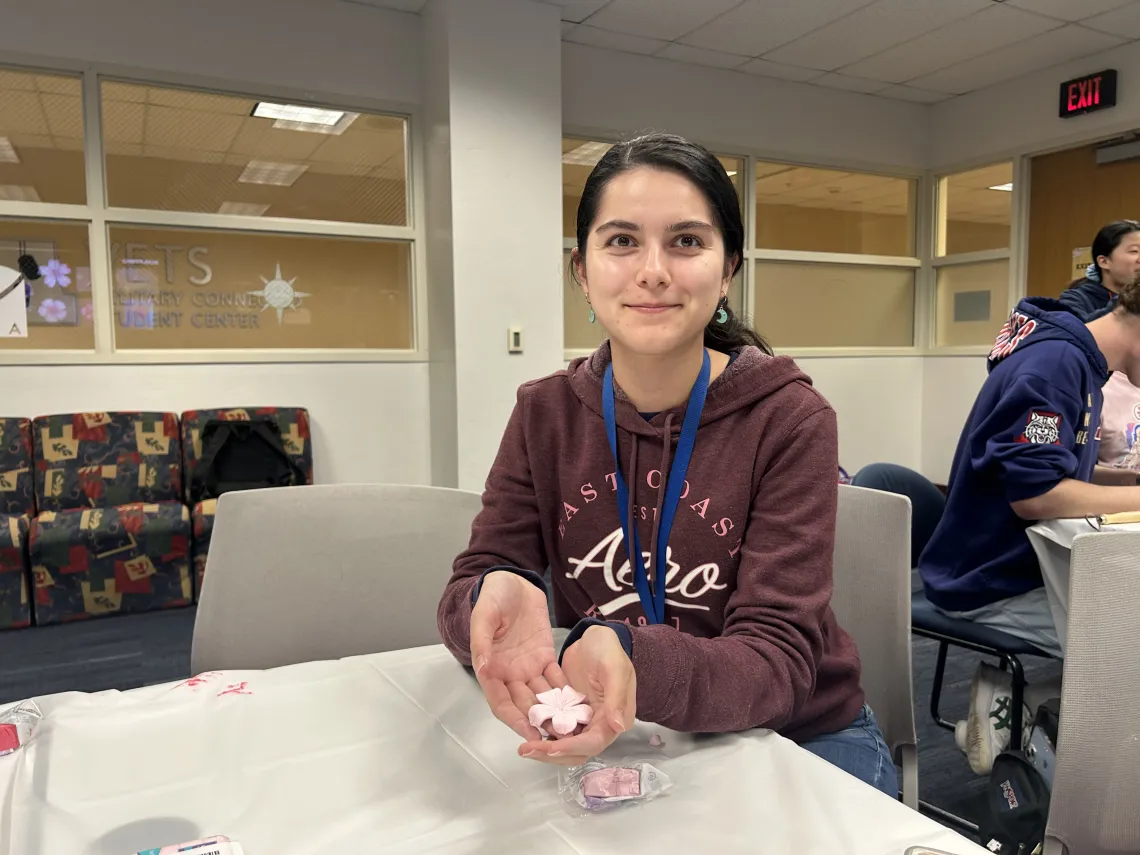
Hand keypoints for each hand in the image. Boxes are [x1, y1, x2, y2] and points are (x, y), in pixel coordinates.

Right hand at [470, 571, 564, 741]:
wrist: (512, 579)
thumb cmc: (494, 595)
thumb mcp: (485, 614)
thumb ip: (482, 641)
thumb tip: (483, 666)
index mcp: (491, 667)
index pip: (501, 703)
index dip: (514, 720)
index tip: (530, 734)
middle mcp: (509, 673)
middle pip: (524, 706)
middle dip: (538, 723)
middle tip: (558, 740)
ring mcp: (527, 666)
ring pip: (541, 696)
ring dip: (554, 713)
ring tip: (571, 728)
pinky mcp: (544, 656)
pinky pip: (555, 678)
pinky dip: (564, 692)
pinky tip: (579, 703)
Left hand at [518, 625, 635, 765]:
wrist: (593, 636)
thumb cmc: (608, 649)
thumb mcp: (615, 668)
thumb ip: (616, 696)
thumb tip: (618, 727)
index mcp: (613, 719)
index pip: (593, 742)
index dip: (571, 747)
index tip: (550, 748)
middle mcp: (598, 724)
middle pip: (576, 749)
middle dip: (552, 753)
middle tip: (527, 750)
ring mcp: (581, 719)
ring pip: (562, 742)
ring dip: (543, 746)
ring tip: (523, 748)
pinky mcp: (567, 711)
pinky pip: (553, 725)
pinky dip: (540, 729)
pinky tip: (523, 728)